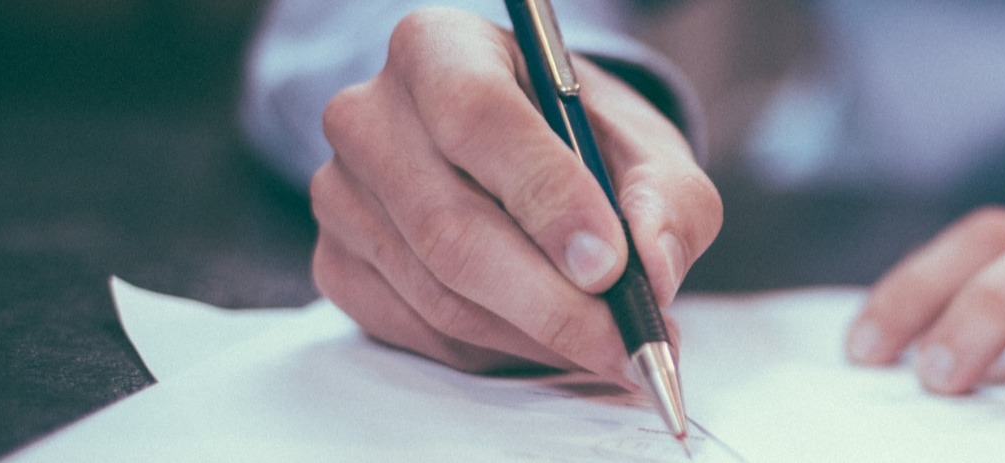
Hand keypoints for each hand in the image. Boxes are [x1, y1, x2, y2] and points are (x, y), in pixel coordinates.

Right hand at [311, 8, 720, 380]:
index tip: (610, 264)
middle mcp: (370, 115)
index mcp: (439, 49)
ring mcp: (342, 195)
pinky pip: (420, 331)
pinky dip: (497, 351)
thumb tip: (652, 269)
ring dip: (536, 336)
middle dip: (552, 302)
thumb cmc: (583, 141)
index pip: (478, 118)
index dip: (547, 197)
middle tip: (625, 341)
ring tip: (607, 345)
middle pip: (451, 227)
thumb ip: (666, 199)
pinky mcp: (338, 263)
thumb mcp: (647, 149)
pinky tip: (547, 338)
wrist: (529, 159)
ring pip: (439, 294)